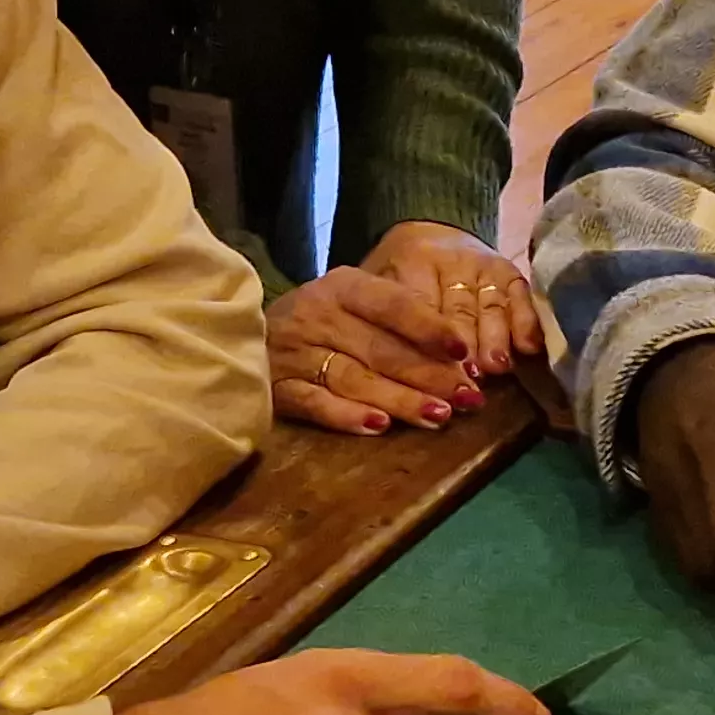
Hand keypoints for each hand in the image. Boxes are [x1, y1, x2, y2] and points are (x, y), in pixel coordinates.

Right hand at [268, 264, 481, 435]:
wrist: (247, 329)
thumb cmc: (324, 320)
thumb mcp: (357, 304)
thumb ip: (402, 322)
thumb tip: (461, 358)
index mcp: (344, 287)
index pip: (393, 305)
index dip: (430, 328)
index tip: (464, 352)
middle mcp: (318, 314)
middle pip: (381, 349)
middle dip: (429, 375)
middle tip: (468, 398)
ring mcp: (295, 353)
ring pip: (355, 378)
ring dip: (400, 400)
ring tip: (438, 416)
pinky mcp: (277, 388)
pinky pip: (315, 403)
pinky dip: (347, 416)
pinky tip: (379, 427)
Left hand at [363, 220, 542, 381]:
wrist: (431, 238)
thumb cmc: (399, 278)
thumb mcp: (382, 294)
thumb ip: (391, 325)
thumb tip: (398, 377)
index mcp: (407, 263)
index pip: (419, 304)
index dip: (430, 336)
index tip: (440, 368)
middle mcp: (448, 260)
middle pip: (458, 308)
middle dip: (465, 344)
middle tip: (469, 376)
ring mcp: (482, 264)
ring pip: (490, 303)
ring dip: (495, 336)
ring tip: (498, 366)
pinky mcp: (507, 270)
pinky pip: (519, 294)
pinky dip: (526, 320)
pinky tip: (529, 346)